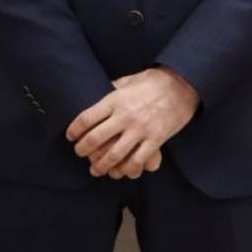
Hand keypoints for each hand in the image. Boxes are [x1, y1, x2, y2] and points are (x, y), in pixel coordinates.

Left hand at [67, 68, 198, 178]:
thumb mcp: (128, 80)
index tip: (70, 136)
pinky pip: (137, 160)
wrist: (181, 86)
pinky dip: (126, 169)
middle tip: (79, 153)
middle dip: (83, 150)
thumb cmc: (152, 81)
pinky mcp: (155, 140)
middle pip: (95, 139)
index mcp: (115, 100)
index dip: (74, 129)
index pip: (86, 118)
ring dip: (101, 165)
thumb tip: (96, 92)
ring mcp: (140, 130)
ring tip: (95, 169)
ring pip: (114, 155)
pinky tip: (120, 171)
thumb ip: (112, 88)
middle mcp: (124, 116)